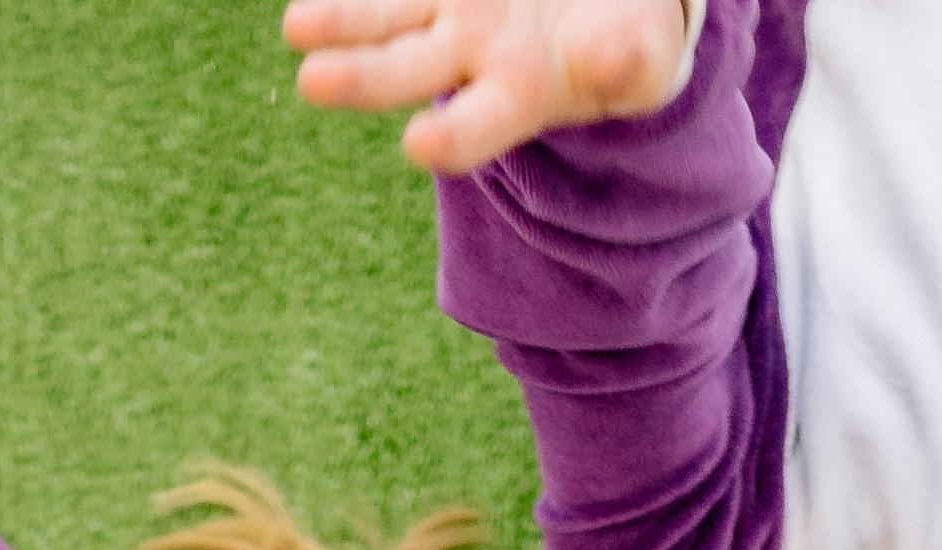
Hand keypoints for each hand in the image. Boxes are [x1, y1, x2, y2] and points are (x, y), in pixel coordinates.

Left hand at [279, 0, 693, 171]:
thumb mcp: (644, 56)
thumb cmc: (629, 40)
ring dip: (342, 18)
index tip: (419, 143)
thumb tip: (609, 60)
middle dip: (362, 78)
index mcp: (518, 97)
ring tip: (297, 26)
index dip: (452, 137)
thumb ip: (632, 64)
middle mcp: (468, 53)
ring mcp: (447, 4)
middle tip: (312, 82)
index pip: (477, 127)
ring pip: (386, 11)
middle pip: (409, 70)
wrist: (606, 3)